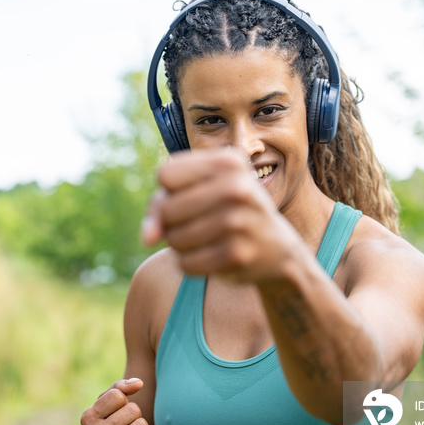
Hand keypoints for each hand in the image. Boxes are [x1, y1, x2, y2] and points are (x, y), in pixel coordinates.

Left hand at [141, 149, 299, 281]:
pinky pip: (187, 263)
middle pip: (167, 209)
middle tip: (196, 223)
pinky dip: (192, 263)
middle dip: (172, 222)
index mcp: (229, 161)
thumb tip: (147, 238)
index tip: (186, 197)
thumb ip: (162, 204)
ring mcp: (239, 222)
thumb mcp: (201, 192)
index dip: (167, 191)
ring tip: (205, 239)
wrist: (276, 248)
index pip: (165, 175)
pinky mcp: (237, 255)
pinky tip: (211, 256)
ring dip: (181, 245)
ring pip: (174, 239)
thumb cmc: (228, 212)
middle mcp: (237, 187)